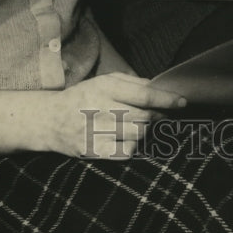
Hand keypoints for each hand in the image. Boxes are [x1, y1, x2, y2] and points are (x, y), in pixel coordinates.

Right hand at [37, 73, 186, 159]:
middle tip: (158, 115)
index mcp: (105, 87)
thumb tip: (158, 88)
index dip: (167, 100)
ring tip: (137, 125)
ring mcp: (98, 132)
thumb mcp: (104, 80)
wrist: (50, 119)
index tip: (182, 102)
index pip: (145, 95)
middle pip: (145, 117)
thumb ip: (132, 82)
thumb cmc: (83, 97)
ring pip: (139, 134)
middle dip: (157, 116)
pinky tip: (126, 139)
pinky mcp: (95, 151)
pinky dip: (132, 147)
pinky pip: (127, 152)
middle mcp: (102, 109)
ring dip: (144, 130)